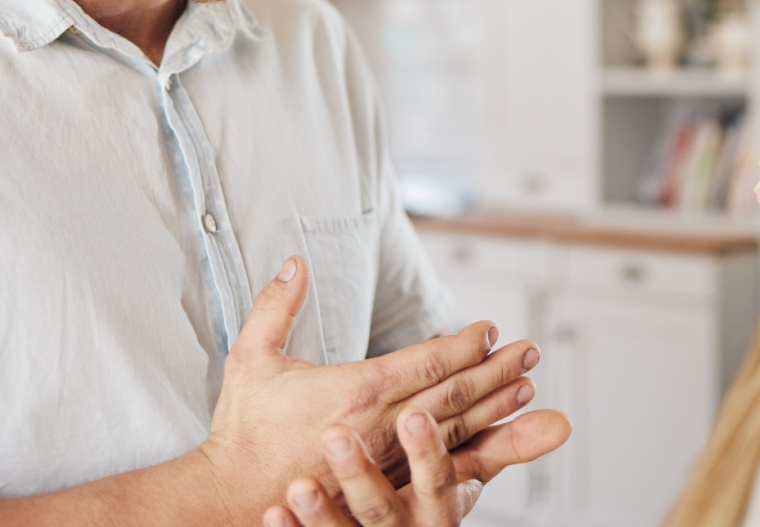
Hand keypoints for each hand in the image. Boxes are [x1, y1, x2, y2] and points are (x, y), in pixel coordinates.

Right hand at [199, 257, 542, 520]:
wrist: (230, 497)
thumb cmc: (242, 430)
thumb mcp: (251, 358)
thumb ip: (276, 306)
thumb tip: (294, 262)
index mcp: (356, 391)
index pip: (427, 362)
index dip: (464, 345)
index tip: (490, 329)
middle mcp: (382, 428)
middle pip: (453, 396)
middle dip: (496, 371)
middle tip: (530, 353)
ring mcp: (387, 463)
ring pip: (456, 433)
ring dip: (496, 411)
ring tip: (528, 392)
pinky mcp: (383, 488)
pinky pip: (438, 472)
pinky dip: (474, 457)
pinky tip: (498, 452)